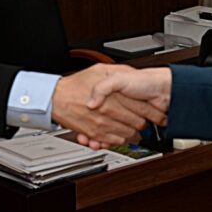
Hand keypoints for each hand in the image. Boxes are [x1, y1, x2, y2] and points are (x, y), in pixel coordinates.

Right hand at [52, 64, 166, 147]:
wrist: (56, 98)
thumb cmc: (76, 84)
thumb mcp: (100, 69)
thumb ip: (119, 73)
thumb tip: (133, 76)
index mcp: (115, 95)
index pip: (143, 108)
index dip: (152, 111)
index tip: (155, 111)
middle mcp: (110, 111)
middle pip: (138, 124)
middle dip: (143, 122)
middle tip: (143, 119)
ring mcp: (103, 124)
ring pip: (128, 135)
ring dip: (131, 131)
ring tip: (130, 125)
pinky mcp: (95, 134)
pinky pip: (114, 142)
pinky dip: (117, 139)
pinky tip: (116, 132)